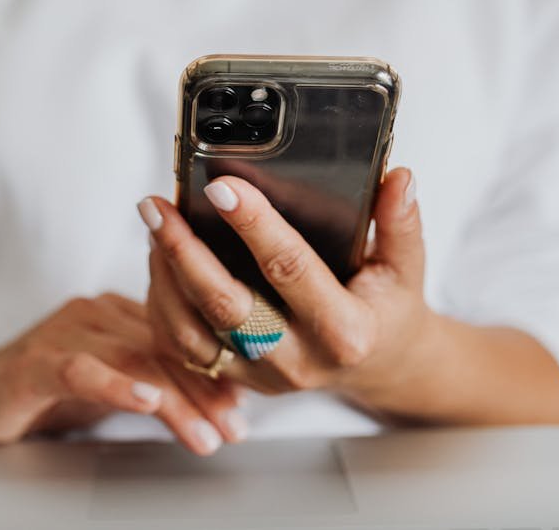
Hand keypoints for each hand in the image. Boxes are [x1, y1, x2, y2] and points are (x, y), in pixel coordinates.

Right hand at [0, 294, 246, 454]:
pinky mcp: (33, 362)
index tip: (242, 407)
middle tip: (232, 426)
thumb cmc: (43, 388)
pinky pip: (80, 369)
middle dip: (204, 390)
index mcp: (117, 311)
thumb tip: (222, 398)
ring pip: (132, 359)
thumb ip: (154, 380)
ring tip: (204, 433)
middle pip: (163, 346)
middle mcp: (94, 312)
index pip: (178, 337)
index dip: (214, 371)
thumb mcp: (108, 382)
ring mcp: (63, 333)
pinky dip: (116, 384)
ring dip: (175, 399)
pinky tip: (144, 400)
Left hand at [139, 168, 440, 405]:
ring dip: (163, 277)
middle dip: (184, 252)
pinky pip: (184, 350)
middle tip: (158, 206)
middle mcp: (298, 361)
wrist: (379, 365)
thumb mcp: (405, 267)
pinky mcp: (238, 380)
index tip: (222, 186)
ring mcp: (263, 376)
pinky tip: (157, 262)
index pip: (290, 270)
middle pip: (226, 306)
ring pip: (192, 332)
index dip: (254, 226)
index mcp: (344, 331)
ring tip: (153, 226)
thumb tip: (399, 178)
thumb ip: (400, 223)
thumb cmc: (387, 309)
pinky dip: (163, 305)